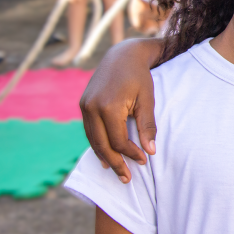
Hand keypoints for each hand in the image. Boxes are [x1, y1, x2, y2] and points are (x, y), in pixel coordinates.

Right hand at [80, 39, 158, 182]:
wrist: (122, 55)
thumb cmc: (139, 76)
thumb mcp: (147, 99)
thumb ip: (148, 125)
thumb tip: (150, 151)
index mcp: (109, 106)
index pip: (118, 140)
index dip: (130, 153)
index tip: (143, 161)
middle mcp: (91, 107)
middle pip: (101, 145)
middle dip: (114, 163)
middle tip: (126, 178)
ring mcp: (84, 106)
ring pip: (92, 139)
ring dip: (104, 156)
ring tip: (116, 170)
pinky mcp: (83, 104)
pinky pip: (89, 130)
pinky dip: (97, 144)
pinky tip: (106, 154)